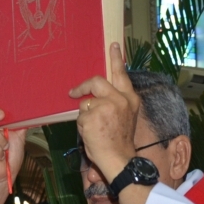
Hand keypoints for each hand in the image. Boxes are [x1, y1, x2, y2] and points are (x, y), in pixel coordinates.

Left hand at [68, 43, 138, 180]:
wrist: (119, 159)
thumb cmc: (119, 141)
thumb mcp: (124, 116)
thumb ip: (114, 102)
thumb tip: (96, 95)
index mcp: (130, 99)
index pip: (121, 74)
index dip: (116, 58)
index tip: (113, 45)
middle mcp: (119, 99)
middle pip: (96, 82)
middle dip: (83, 86)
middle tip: (73, 91)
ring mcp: (106, 106)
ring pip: (86, 103)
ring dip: (85, 116)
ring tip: (95, 130)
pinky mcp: (92, 114)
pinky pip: (80, 116)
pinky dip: (82, 126)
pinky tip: (92, 134)